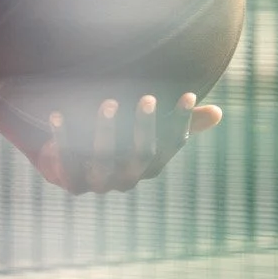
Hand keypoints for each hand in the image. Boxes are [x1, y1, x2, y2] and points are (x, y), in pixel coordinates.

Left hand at [17, 90, 223, 194]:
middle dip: (146, 127)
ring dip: (107, 131)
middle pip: (142, 155)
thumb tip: (218, 113)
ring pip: (105, 160)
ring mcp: (99, 183)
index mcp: (149, 166)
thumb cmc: (115, 143)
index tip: (188, 95)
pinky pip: (67, 160)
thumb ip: (178, 124)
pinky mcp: (71, 183)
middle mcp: (127, 179)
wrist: (67, 165)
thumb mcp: (146, 132)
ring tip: (109, 103)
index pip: (171, 146)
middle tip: (148, 98)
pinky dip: (63, 137)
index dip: (181, 123)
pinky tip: (58, 113)